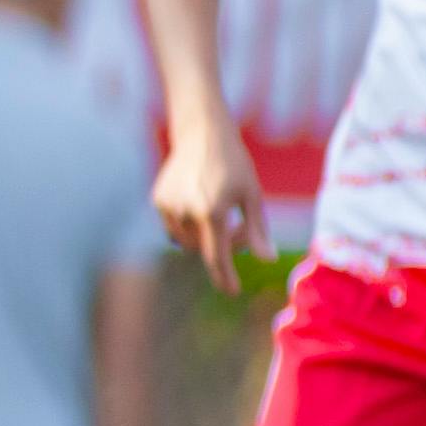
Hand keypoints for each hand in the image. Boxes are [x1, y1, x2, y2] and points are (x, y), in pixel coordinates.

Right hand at [151, 126, 264, 288]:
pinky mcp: (158, 199)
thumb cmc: (233, 164)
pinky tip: (200, 199)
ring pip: (187, 240)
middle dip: (221, 246)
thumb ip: (257, 231)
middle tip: (240, 229)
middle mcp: (187, 211)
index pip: (217, 257)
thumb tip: (267, 260)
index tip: (232, 291)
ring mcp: (169, 205)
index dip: (225, 277)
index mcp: (213, 211)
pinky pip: (174, 225)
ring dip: (204, 236)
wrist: (201, 133)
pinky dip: (189, 223)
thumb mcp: (252, 196)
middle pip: (203, 249)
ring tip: (220, 215)